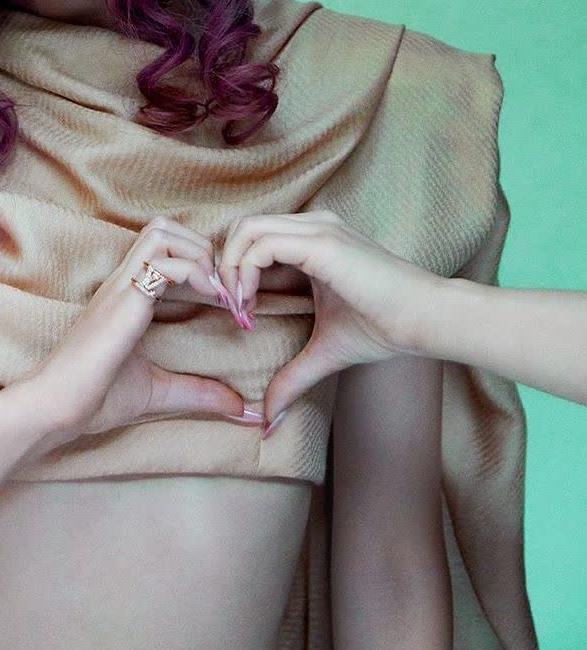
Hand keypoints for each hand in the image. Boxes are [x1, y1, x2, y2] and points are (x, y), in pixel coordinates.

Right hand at [11, 216, 265, 459]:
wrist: (55, 409)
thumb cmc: (94, 399)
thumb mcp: (161, 393)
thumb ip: (201, 394)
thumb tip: (245, 411)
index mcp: (127, 296)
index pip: (163, 248)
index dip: (200, 263)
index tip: (227, 303)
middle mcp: (123, 282)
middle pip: (164, 228)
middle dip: (203, 249)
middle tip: (224, 290)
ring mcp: (121, 288)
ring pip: (163, 233)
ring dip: (200, 254)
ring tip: (218, 292)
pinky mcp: (124, 301)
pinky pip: (165, 263)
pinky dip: (197, 273)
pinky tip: (214, 302)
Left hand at [214, 210, 442, 432]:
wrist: (424, 321)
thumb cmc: (384, 328)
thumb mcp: (324, 352)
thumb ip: (292, 378)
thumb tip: (267, 422)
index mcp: (312, 241)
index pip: (253, 238)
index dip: (234, 272)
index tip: (240, 316)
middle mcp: (312, 227)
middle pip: (243, 227)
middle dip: (225, 266)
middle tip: (232, 310)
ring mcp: (317, 230)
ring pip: (247, 229)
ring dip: (230, 270)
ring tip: (241, 310)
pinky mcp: (321, 243)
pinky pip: (261, 245)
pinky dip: (243, 273)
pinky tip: (251, 307)